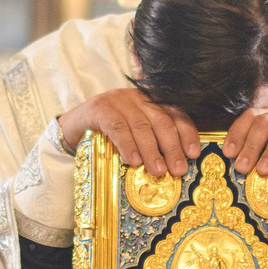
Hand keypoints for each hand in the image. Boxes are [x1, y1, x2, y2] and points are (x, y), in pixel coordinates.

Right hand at [57, 88, 197, 177]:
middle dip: (172, 147)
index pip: (175, 114)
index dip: (187, 133)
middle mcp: (138, 97)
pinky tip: (133, 161)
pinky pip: (117, 127)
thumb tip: (174, 167)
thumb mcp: (134, 135)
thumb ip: (153, 142)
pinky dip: (127, 145)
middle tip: (178, 169)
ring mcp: (118, 100)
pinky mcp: (99, 108)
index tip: (193, 153)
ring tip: (158, 171)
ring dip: (151, 150)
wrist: (74, 125)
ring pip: (141, 125)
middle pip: (161, 121)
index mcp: (151, 102)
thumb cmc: (109, 134)